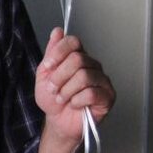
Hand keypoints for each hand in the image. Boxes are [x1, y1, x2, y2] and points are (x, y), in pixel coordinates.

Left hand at [35, 28, 115, 152]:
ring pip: (84, 76)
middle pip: (77, 59)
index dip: (58, 53)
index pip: (73, 42)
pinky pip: (91, 93)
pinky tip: (75, 104)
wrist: (57, 121)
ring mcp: (102, 80)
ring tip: (63, 98)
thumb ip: (52, 53)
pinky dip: (77, 101)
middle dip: (59, 76)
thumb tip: (58, 31)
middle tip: (54, 89)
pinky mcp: (107, 96)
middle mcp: (92, 65)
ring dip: (66, 90)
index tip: (47, 67)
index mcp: (78, 57)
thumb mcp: (45, 74)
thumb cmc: (53, 99)